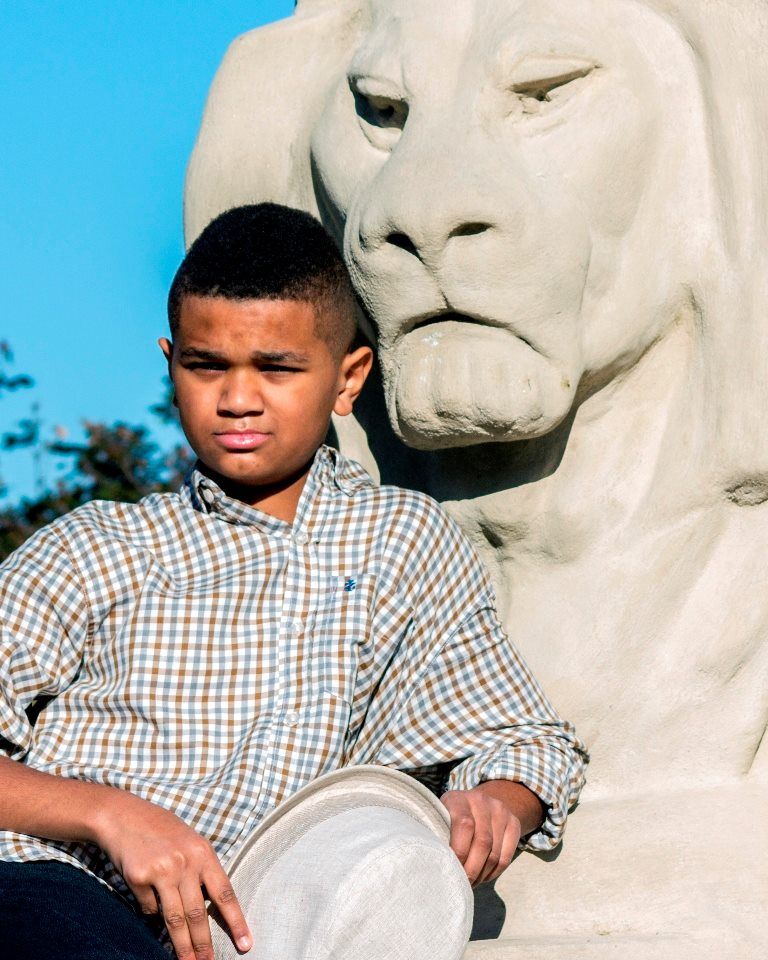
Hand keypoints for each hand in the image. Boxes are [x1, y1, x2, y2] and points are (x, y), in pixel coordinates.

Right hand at [91, 787, 251, 959]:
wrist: (124, 815)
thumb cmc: (162, 831)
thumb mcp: (191, 843)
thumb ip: (201, 871)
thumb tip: (208, 909)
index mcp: (204, 853)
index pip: (224, 893)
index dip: (236, 921)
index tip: (245, 944)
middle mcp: (185, 862)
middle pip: (197, 914)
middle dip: (204, 944)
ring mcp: (162, 870)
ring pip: (174, 919)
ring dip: (182, 946)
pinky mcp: (139, 878)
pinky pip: (149, 908)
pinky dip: (151, 910)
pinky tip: (148, 893)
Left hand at [440, 785, 522, 885]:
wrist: (478, 803)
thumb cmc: (451, 817)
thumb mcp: (441, 818)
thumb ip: (440, 835)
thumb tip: (437, 864)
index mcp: (459, 799)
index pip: (464, 826)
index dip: (460, 852)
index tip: (451, 869)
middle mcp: (482, 801)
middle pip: (483, 843)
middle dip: (471, 870)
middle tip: (462, 883)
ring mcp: (500, 811)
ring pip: (495, 854)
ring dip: (482, 874)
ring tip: (471, 882)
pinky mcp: (514, 823)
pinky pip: (507, 857)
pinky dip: (494, 873)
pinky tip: (483, 876)